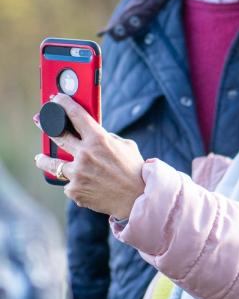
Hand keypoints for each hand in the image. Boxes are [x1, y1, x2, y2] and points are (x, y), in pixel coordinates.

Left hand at [34, 94, 144, 219]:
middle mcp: (85, 154)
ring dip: (44, 159)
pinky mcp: (74, 190)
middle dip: (46, 126)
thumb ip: (107, 138)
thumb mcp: (125, 146)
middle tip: (40, 122)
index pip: (76, 114)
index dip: (63, 103)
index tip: (56, 99)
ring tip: (41, 158)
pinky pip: (68, 183)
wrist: (137, 199)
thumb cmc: (134, 170)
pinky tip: (81, 184)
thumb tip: (92, 134)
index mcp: (99, 139)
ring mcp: (77, 173)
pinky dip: (74, 182)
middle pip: (57, 135)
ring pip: (51, 163)